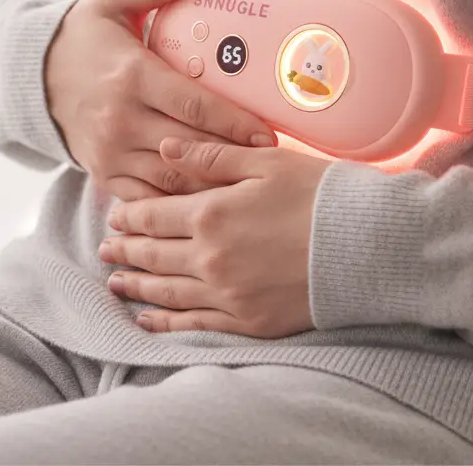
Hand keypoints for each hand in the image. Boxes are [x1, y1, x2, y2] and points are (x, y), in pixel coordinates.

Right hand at [45, 0, 276, 201]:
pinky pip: (147, 199)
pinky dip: (177, 204)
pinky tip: (208, 201)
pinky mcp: (103, 174)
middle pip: (189, 147)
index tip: (269, 133)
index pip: (193, 106)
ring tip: (249, 185)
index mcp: (131, 76)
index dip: (235, 123)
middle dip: (234, 157)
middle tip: (273, 162)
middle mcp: (120, 119)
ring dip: (211, 186)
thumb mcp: (111, 0)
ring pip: (172, 181)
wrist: (33, 74)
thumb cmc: (83, 36)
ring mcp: (110, 152)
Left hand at [99, 137, 331, 336]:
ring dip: (136, 287)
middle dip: (125, 251)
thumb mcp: (264, 161)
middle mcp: (210, 258)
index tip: (114, 215)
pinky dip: (166, 323)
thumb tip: (166, 147)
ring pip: (167, 292)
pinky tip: (149, 321)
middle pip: (154, 254)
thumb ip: (210, 154)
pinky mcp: (247, 322)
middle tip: (104, 249)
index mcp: (211, 213)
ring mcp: (227, 295)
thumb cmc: (319, 194)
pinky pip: (195, 325)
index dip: (129, 215)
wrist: (369, 245)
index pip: (154, 215)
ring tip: (114, 283)